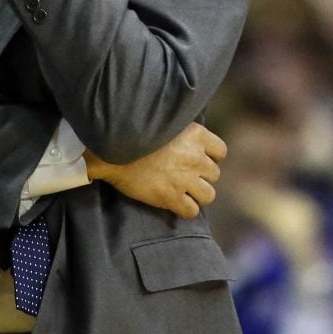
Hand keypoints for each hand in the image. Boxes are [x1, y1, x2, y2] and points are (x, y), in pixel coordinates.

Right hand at [84, 122, 226, 219]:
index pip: (220, 151)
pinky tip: (176, 202)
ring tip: (183, 190)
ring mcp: (184, 179)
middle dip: (201, 175)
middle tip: (185, 174)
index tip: (198, 158)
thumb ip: (181, 130)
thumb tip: (190, 137)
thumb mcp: (164, 121)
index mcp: (195, 135)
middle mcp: (195, 157)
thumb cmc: (135, 133)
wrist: (112, 149)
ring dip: (197, 194)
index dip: (210, 156)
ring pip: (208, 195)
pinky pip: (191, 211)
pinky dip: (185, 209)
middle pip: (214, 174)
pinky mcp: (171, 197)